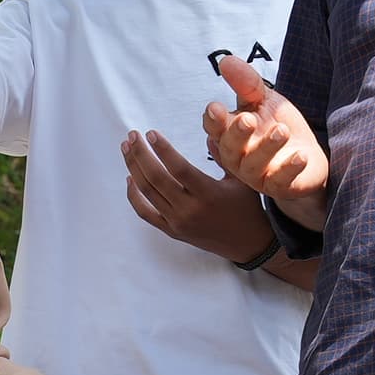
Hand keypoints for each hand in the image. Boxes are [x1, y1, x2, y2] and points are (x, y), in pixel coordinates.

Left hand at [120, 130, 276, 264]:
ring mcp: (178, 222)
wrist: (248, 244)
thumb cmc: (247, 207)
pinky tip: (129, 178)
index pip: (178, 168)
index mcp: (209, 194)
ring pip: (147, 192)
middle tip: (133, 136)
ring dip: (133, 168)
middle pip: (156, 178)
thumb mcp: (241, 178)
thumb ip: (224, 155)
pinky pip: (145, 213)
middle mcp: (190, 209)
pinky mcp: (172, 231)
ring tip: (127, 148)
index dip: (163, 149)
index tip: (151, 133)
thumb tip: (210, 131)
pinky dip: (133, 196)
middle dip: (140, 154)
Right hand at [203, 53, 329, 210]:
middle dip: (237, 134)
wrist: (306, 159)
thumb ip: (246, 84)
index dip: (213, 120)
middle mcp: (238, 157)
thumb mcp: (264, 101)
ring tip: (282, 131)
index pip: (214, 128)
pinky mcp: (279, 187)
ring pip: (253, 165)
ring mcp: (257, 175)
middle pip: (229, 148)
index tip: (216, 108)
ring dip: (267, 148)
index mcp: (229, 134)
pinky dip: (290, 169)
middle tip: (248, 119)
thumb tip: (225, 60)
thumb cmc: (277, 127)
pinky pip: (280, 182)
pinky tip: (300, 156)